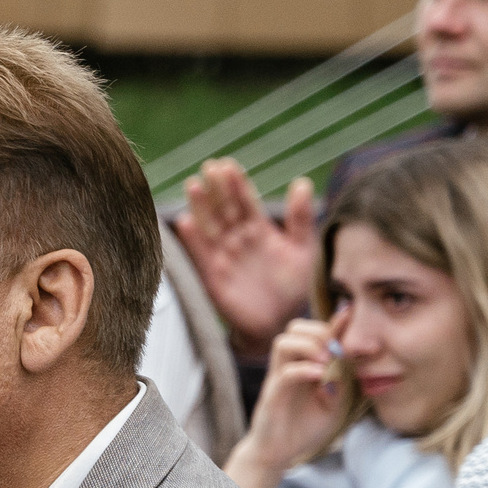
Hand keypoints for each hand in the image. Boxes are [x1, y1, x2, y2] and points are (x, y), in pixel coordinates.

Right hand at [175, 162, 318, 353]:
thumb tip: (301, 182)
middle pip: (225, 209)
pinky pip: (201, 255)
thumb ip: (300, 219)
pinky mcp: (214, 276)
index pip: (246, 201)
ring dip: (201, 207)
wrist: (281, 323)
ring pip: (210, 226)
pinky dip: (193, 239)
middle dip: (216, 188)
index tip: (228, 165)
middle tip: (209, 167)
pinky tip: (184, 222)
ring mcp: (225, 257)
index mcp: (260, 231)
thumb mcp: (304, 249)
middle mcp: (239, 240)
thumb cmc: (295, 289)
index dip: (236, 183)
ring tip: (193, 185)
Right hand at [223, 320, 341, 487]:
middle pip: (295, 327)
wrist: (279, 454)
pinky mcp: (273, 395)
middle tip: (335, 351)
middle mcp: (288, 366)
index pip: (316, 333)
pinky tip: (321, 378)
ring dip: (308, 346)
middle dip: (318, 330)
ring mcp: (278, 379)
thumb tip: (347, 359)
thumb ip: (341, 381)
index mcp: (304, 364)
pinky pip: (285, 373)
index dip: (334, 321)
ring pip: (283, 342)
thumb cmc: (305, 428)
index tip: (351, 312)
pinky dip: (305, 370)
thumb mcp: (334, 403)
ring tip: (325, 362)